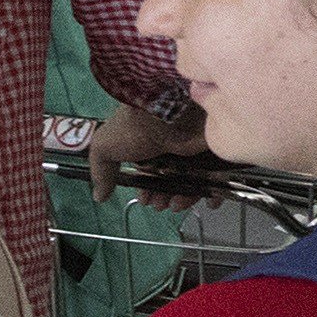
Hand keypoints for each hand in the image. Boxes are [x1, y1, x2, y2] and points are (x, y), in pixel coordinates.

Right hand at [85, 93, 202, 203]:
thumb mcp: (104, 146)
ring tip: (176, 203)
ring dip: (184, 198)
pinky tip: (206, 201)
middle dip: (164, 197)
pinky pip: (217, 176)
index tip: (145, 200)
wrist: (168, 111)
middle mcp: (171, 143)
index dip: (147, 188)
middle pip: (171, 178)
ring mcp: (193, 147)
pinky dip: (212, 192)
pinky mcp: (213, 150)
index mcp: (147, 141)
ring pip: (192, 180)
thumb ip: (101, 171)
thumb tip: (99, 196)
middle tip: (161, 205)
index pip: (149, 171)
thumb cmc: (134, 127)